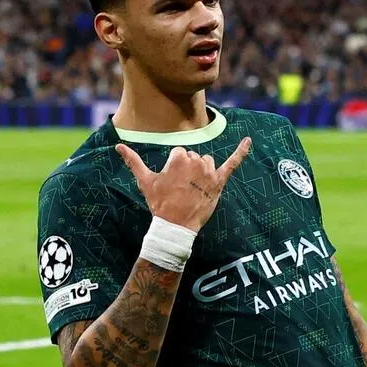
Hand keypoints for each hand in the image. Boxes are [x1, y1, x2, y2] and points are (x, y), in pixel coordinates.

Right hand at [116, 137, 251, 231]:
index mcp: (178, 158)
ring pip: (207, 162)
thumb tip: (118, 146)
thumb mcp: (145, 181)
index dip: (175, 168)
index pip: (180, 153)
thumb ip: (132, 160)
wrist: (175, 225)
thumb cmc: (159, 203)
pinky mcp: (219, 182)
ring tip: (194, 188)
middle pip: (194, 157)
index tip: (172, 183)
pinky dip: (242, 152)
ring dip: (202, 171)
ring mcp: (209, 172)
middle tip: (182, 189)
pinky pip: (232, 164)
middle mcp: (195, 161)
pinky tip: (249, 141)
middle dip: (188, 170)